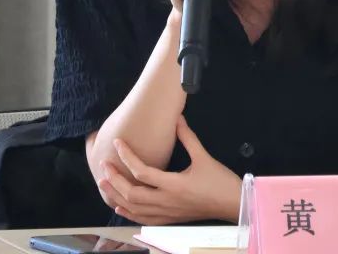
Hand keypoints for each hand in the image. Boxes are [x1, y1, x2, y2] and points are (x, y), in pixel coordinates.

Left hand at [97, 116, 241, 224]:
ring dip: (117, 195)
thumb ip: (187, 137)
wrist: (233, 204)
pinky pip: (144, 219)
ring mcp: (167, 213)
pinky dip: (129, 212)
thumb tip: (177, 118)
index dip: (127, 157)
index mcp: (174, 185)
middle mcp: (167, 201)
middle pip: (132, 193)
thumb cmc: (220, 182)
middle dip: (115, 179)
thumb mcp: (204, 156)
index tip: (118, 143)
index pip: (142, 172)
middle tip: (104, 165)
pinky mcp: (170, 218)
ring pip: (135, 208)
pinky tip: (119, 205)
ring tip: (104, 183)